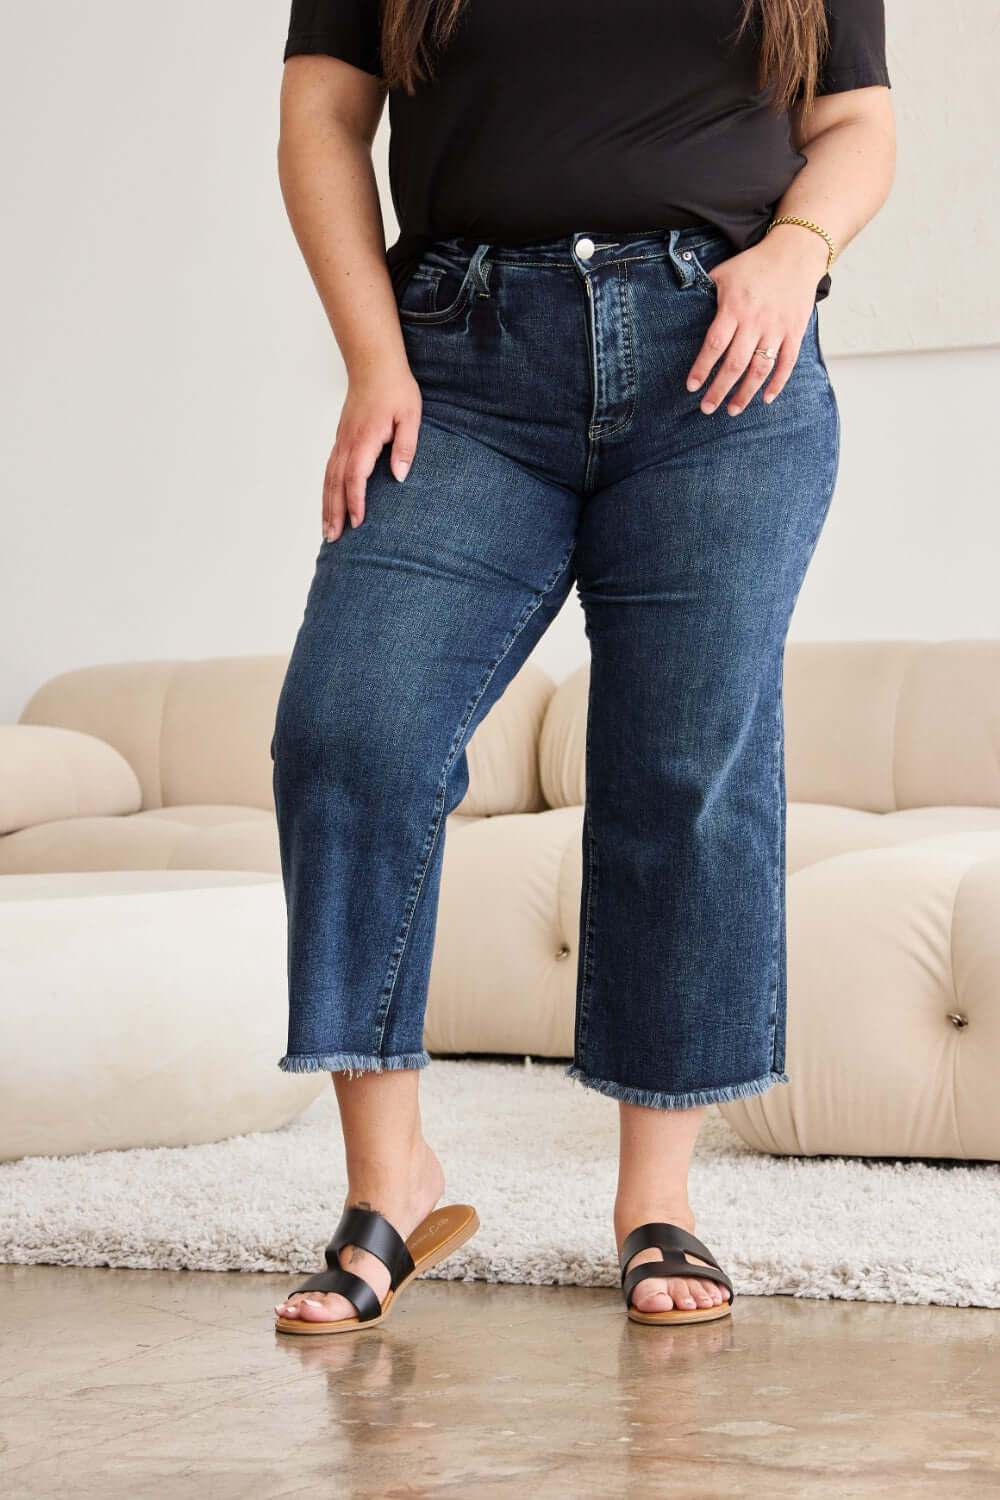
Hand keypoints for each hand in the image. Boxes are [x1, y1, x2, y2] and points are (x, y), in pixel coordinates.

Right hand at [323, 362, 421, 540]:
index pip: (355, 475)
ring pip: (328, 478)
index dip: (355, 500)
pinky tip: (328, 505)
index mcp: (365, 438)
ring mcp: (341, 441)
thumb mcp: (410, 415)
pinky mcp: (341, 440)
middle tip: (333, 538)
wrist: (374, 365)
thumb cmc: (395, 389)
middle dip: (334, 512)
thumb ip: (406, 446)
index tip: (358, 521)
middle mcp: (348, 442)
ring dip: (326, 505)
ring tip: (327, 530)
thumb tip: (400, 475)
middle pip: (335, 482)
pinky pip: (329, 470)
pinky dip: (326, 490)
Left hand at [685, 232, 826, 416]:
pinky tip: (766, 398)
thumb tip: (680, 306)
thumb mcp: (723, 272)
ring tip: (732, 410)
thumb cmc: (754, 264)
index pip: (714, 345)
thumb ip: (703, 291)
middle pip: (734, 364)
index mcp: (734, 308)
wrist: (795, 253)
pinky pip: (787, 363)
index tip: (692, 387)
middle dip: (719, 390)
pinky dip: (777, 383)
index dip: (702, 368)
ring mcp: (777, 328)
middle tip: (707, 408)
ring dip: (745, 393)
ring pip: (760, 369)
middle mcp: (755, 322)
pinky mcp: (795, 332)